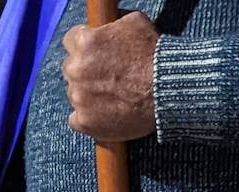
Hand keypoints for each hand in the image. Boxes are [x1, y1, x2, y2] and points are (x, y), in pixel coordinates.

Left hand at [62, 12, 157, 141]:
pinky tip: (103, 115)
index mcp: (85, 42)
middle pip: (71, 69)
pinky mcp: (85, 121)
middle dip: (85, 72)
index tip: (95, 55)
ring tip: (112, 98)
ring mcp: (79, 97)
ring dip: (88, 95)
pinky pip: (76, 120)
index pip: (70, 41)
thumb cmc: (154, 56)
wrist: (167, 91)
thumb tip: (106, 25)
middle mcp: (76, 68)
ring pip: (74, 94)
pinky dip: (87, 119)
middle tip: (107, 78)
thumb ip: (112, 24)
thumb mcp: (135, 23)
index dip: (85, 48)